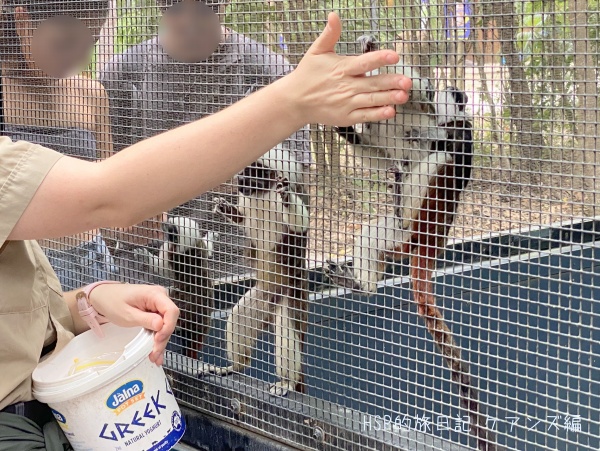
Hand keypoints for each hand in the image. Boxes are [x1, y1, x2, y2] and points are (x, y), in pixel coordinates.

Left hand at [88, 283, 179, 365]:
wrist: (104, 296)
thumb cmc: (112, 302)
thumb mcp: (127, 314)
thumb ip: (145, 319)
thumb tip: (161, 325)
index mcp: (155, 294)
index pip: (171, 311)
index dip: (168, 327)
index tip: (158, 340)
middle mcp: (160, 298)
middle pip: (170, 320)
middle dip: (163, 338)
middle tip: (154, 354)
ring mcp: (158, 304)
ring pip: (166, 325)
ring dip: (161, 341)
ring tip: (154, 356)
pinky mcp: (155, 311)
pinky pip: (160, 325)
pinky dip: (157, 337)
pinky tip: (155, 350)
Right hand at [283, 12, 412, 125]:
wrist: (295, 101)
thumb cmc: (307, 75)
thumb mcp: (316, 51)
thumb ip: (329, 34)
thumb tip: (334, 15)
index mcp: (341, 69)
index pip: (363, 62)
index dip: (379, 59)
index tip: (394, 55)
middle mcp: (346, 86)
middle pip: (372, 83)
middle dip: (391, 82)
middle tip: (407, 81)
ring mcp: (346, 103)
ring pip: (371, 100)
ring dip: (388, 98)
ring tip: (403, 95)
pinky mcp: (346, 117)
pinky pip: (365, 116)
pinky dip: (377, 114)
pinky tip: (390, 111)